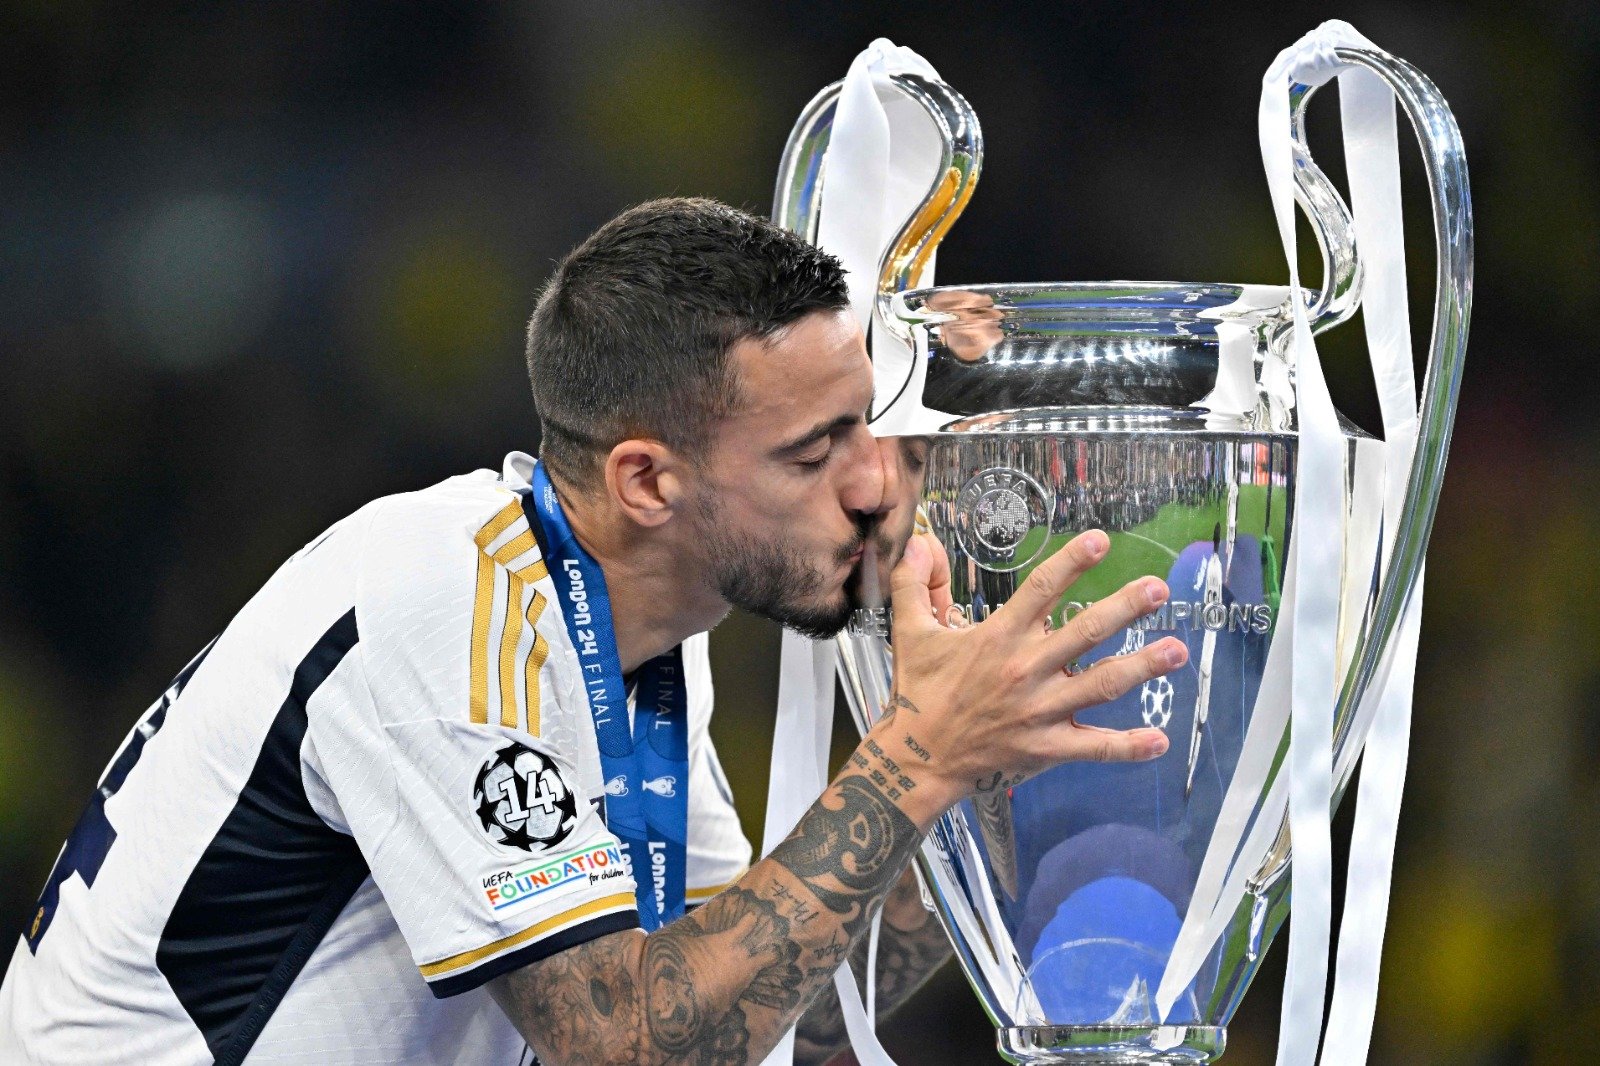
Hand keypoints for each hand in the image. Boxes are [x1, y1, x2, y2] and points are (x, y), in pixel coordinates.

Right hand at [880, 529, 1185, 821]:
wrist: (918, 758)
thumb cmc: (919, 693)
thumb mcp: (910, 633)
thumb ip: (912, 586)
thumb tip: (911, 545)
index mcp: (998, 637)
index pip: (1040, 591)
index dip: (1071, 564)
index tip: (1101, 541)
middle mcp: (1025, 670)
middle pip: (1084, 633)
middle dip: (1124, 609)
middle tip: (1158, 589)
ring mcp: (1040, 711)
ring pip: (1100, 685)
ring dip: (1142, 667)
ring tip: (1177, 649)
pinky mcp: (1046, 747)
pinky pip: (1094, 748)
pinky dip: (1128, 746)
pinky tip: (1161, 739)